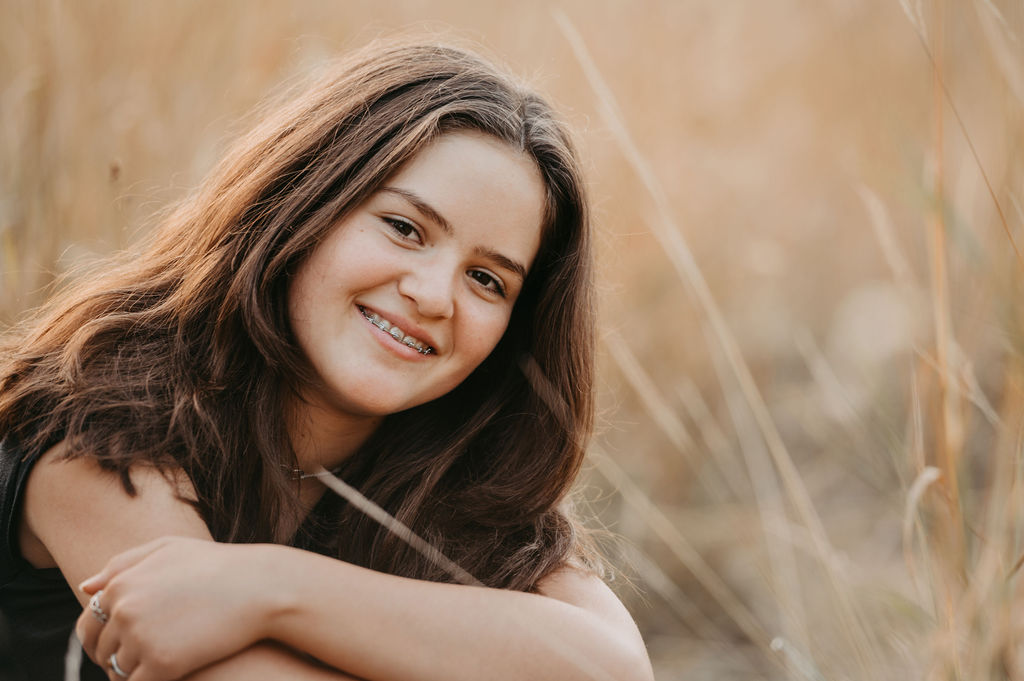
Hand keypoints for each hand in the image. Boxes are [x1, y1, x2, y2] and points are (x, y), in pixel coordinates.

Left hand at [75, 536, 278, 680]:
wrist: (260, 586)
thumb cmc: (217, 565)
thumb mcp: (169, 549)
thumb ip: (123, 564)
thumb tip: (85, 588)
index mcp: (120, 584)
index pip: (89, 622)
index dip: (104, 635)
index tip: (128, 639)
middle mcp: (124, 610)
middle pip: (100, 649)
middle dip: (115, 655)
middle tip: (146, 655)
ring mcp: (141, 638)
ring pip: (119, 670)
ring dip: (135, 670)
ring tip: (164, 661)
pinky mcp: (163, 664)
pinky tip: (173, 673)